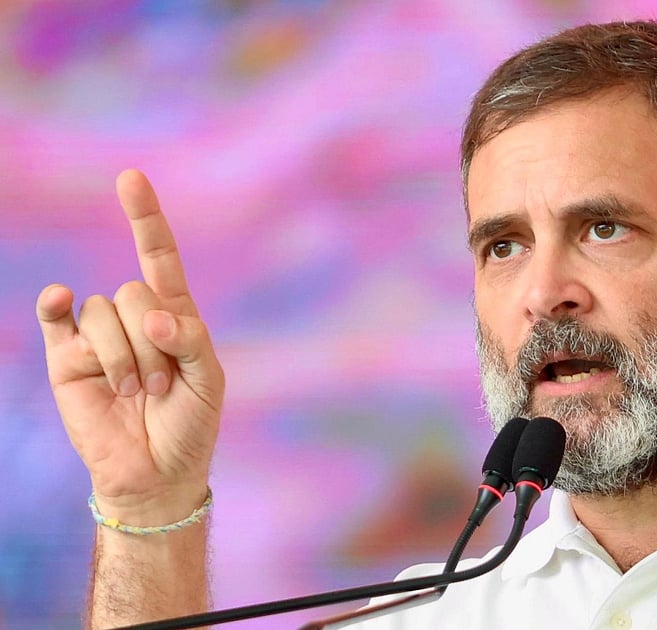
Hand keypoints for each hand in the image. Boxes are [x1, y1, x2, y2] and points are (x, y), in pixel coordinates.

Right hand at [37, 170, 223, 523]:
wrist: (156, 473)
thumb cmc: (190, 424)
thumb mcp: (209, 380)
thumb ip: (190, 340)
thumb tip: (153, 318)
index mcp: (174, 316)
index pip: (158, 257)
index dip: (145, 218)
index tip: (130, 177)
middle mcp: (134, 319)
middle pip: (135, 293)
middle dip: (153, 343)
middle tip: (162, 386)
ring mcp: (97, 337)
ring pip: (103, 312)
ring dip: (124, 357)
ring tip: (136, 394)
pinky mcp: (67, 359)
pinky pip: (57, 319)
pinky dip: (55, 305)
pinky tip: (59, 298)